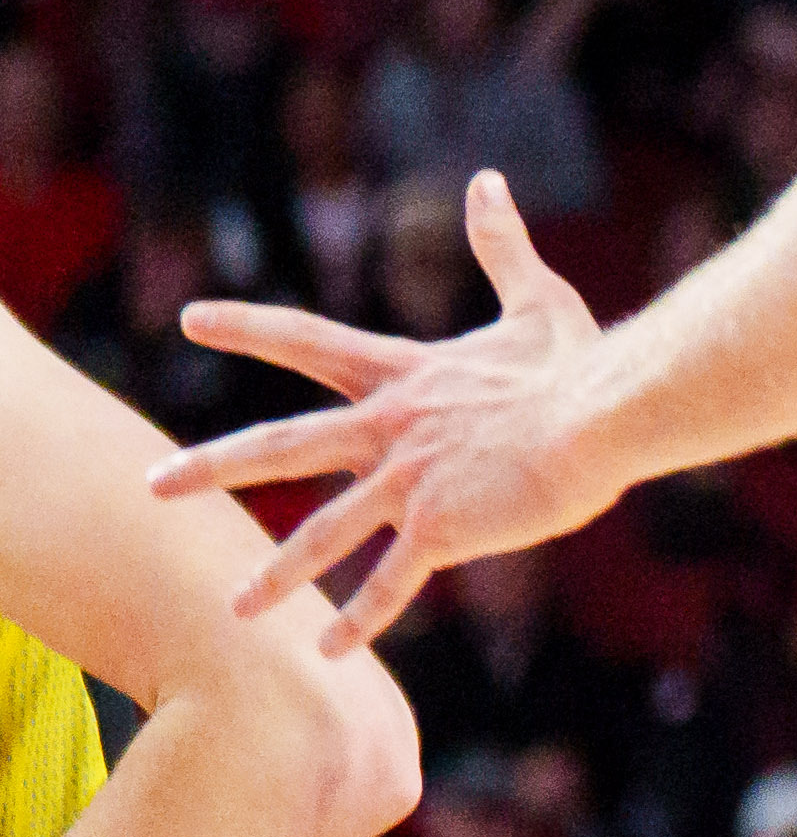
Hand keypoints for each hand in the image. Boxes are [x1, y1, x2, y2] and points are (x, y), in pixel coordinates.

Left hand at [154, 171, 623, 651]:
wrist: (607, 414)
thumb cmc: (578, 362)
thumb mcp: (536, 299)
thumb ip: (503, 246)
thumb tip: (487, 180)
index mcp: (408, 378)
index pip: (311, 341)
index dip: (248, 327)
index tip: (189, 317)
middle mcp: (392, 428)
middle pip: (283, 444)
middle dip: (210, 467)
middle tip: (149, 484)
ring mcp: (411, 481)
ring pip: (324, 533)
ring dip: (274, 575)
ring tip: (233, 612)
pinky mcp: (441, 529)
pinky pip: (389, 583)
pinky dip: (358, 621)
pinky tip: (326, 656)